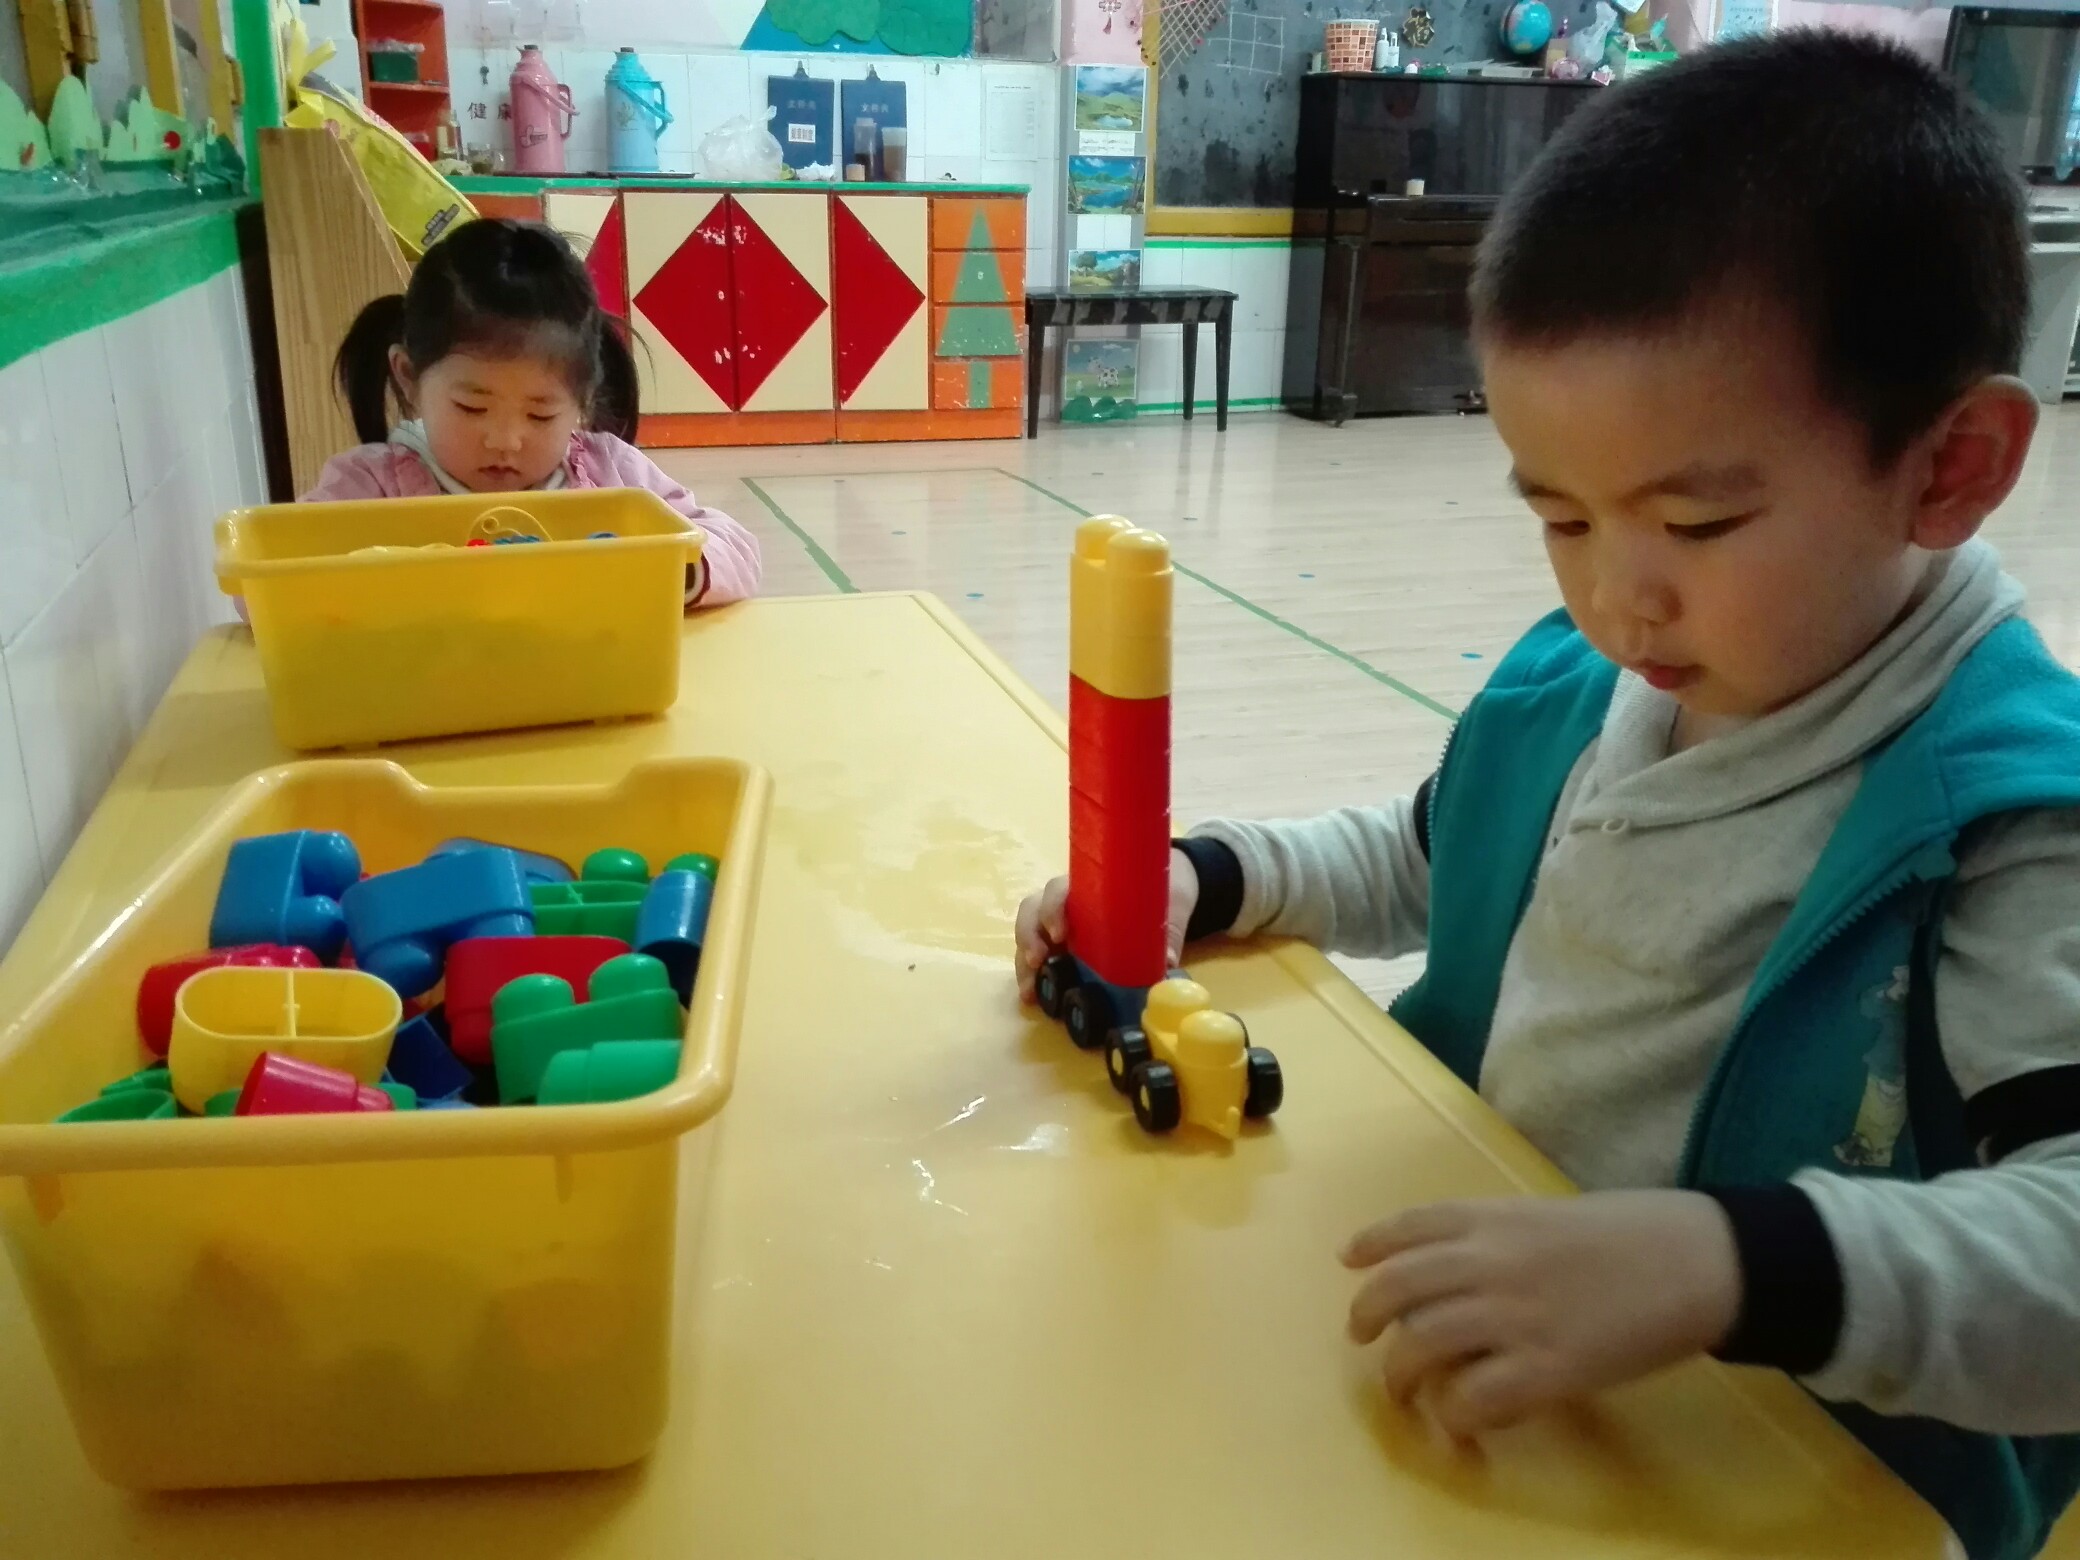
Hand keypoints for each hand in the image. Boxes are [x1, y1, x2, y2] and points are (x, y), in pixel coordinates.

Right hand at [1014, 848, 1201, 1002]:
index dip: (1053, 908)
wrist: (1167, 893)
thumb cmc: (1162, 892)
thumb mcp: (1169, 908)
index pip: (1058, 889)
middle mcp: (1066, 903)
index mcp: (1089, 885)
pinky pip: (1038, 958)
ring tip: (1030, 991)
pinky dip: (1032, 977)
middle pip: (1032, 911)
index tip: (1059, 933)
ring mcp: (1060, 925)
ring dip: (1024, 963)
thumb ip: (1167, 934)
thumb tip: (1167, 962)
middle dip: (1028, 936)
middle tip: (1037, 960)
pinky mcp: (1061, 947)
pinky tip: (1032, 998)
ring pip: (1029, 936)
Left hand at [1341, 1190, 1741, 1436]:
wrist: (1696, 1259)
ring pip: (1420, 1346)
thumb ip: (1502, 1237)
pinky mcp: (1545, 1368)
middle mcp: (1489, 1261)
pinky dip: (1455, 1414)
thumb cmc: (1634, 1233)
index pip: (1411, 1224)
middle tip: (1363, 1336)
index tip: (1349, 1259)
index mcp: (1494, 1217)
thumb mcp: (1551, 1215)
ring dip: (1399, 1374)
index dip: (1372, 1243)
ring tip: (1400, 1390)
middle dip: (1368, 1314)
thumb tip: (1460, 1267)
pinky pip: (1473, 1398)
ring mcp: (1512, 1315)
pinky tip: (1460, 1420)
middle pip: (1397, 1287)